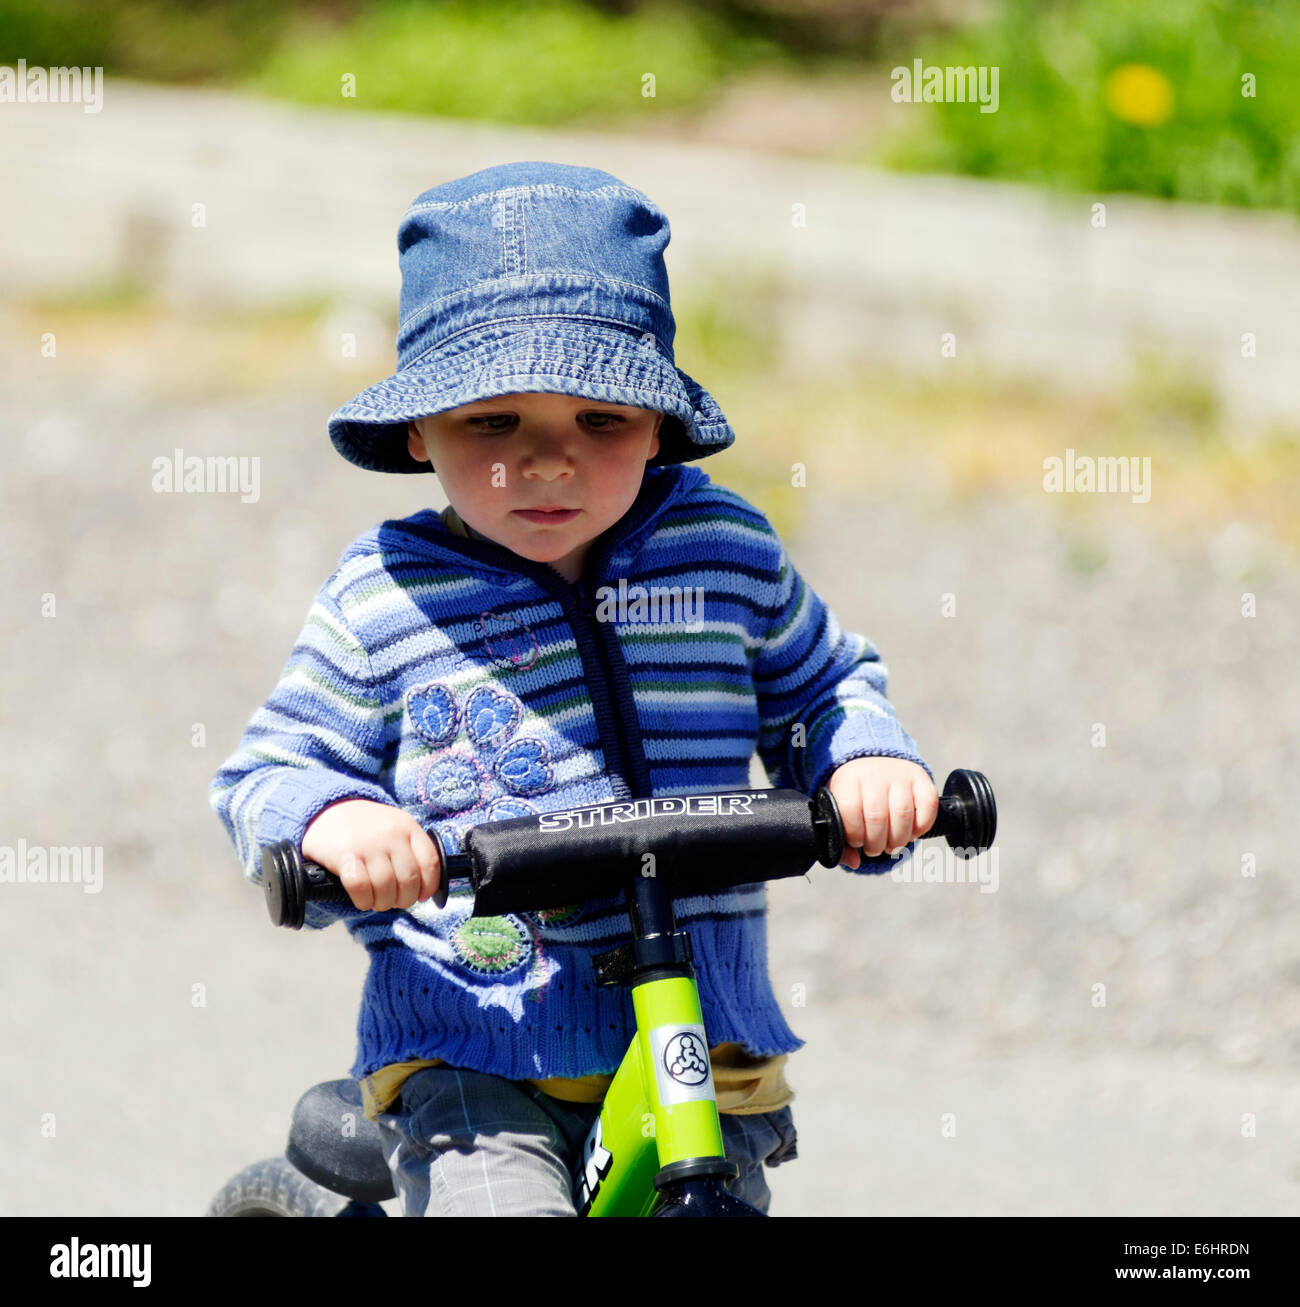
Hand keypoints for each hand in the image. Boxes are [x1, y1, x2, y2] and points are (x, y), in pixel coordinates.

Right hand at [301, 798, 441, 911]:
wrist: (327, 810)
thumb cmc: (365, 826)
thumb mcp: (394, 827)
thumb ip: (410, 851)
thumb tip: (423, 889)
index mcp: (407, 826)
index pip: (430, 862)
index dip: (429, 886)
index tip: (422, 896)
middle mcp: (391, 834)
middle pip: (409, 879)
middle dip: (404, 899)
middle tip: (394, 902)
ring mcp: (368, 843)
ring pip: (386, 886)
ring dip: (383, 903)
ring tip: (377, 902)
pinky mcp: (344, 854)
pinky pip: (360, 887)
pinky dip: (363, 900)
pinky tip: (362, 900)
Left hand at [827, 757, 938, 869]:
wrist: (873, 761)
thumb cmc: (854, 791)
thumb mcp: (838, 806)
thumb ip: (839, 835)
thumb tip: (853, 862)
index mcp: (848, 779)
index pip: (849, 810)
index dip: (854, 835)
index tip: (856, 841)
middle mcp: (874, 773)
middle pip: (877, 817)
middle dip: (875, 844)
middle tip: (874, 848)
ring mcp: (900, 775)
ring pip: (903, 815)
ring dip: (898, 840)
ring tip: (891, 845)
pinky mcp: (921, 779)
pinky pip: (928, 807)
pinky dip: (921, 827)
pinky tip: (910, 833)